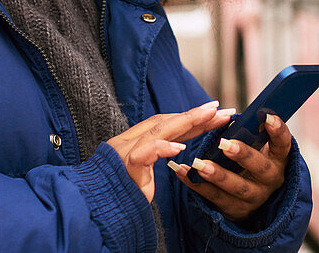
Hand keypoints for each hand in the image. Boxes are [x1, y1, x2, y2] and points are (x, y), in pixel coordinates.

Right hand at [107, 100, 233, 201]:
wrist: (96, 209)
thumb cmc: (121, 192)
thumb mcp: (145, 171)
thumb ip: (158, 154)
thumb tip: (181, 144)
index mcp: (137, 141)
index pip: (169, 124)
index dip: (193, 117)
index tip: (216, 111)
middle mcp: (132, 141)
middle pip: (168, 122)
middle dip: (197, 114)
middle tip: (223, 109)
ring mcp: (127, 151)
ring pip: (159, 130)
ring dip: (187, 120)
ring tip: (211, 115)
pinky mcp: (125, 166)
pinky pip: (144, 153)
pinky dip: (162, 148)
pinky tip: (179, 148)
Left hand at [168, 112, 290, 222]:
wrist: (249, 199)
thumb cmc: (251, 162)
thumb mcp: (259, 149)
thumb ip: (250, 133)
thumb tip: (228, 114)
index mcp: (278, 159)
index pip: (283, 144)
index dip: (277, 131)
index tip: (266, 116)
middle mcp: (270, 180)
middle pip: (259, 167)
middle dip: (242, 155)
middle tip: (225, 144)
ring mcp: (253, 197)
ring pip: (236, 187)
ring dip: (216, 175)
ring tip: (199, 163)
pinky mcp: (234, 209)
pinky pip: (213, 197)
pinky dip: (196, 184)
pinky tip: (182, 172)